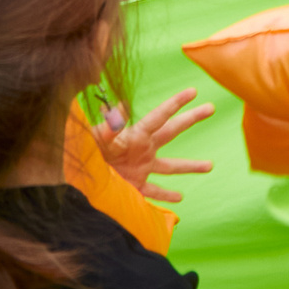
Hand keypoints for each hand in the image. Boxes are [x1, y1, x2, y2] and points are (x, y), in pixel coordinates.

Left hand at [92, 88, 215, 202]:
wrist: (78, 183)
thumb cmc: (85, 155)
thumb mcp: (95, 140)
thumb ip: (109, 127)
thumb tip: (120, 107)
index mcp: (135, 135)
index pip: (159, 116)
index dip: (176, 103)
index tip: (193, 91)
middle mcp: (142, 149)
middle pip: (172, 131)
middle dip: (191, 119)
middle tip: (211, 107)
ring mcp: (141, 168)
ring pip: (171, 167)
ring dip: (190, 166)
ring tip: (210, 166)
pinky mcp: (136, 186)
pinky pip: (154, 191)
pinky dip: (166, 195)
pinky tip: (179, 197)